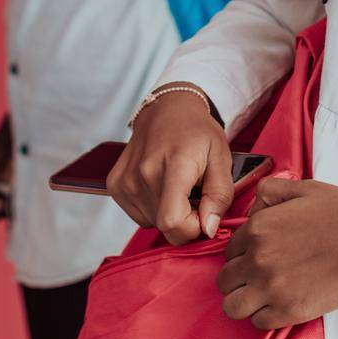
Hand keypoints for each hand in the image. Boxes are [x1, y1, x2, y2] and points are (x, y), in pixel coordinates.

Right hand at [107, 85, 234, 245]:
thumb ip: (220, 195)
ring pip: (152, 223)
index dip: (192, 228)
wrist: (167, 109)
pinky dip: (152, 208)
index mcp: (174, 165)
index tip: (203, 212)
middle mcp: (144, 173)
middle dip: (185, 221)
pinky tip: (160, 186)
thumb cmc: (198, 132)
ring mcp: (126, 179)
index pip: (172, 221)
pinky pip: (139, 215)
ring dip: (168, 213)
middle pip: (164, 226)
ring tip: (177, 187)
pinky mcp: (115, 184)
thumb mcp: (222, 157)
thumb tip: (208, 229)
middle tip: (193, 195)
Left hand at [217, 177, 337, 329]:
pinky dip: (265, 316)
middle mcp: (258, 258)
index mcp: (258, 228)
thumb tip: (254, 208)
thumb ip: (271, 192)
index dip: (242, 254)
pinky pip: (257, 322)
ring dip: (244, 301)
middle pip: (224, 279)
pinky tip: (280, 305)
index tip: (256, 257)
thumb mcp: (303, 188)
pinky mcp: (289, 311)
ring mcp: (272, 287)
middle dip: (238, 278)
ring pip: (232, 306)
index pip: (229, 249)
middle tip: (257, 277)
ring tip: (262, 296)